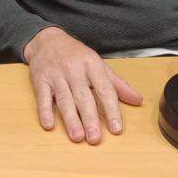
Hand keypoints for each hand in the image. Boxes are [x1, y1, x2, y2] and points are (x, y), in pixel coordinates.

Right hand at [22, 27, 143, 143]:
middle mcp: (74, 69)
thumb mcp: (98, 64)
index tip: (116, 128)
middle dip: (89, 118)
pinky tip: (49, 125)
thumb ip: (117, 84)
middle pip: (83, 96)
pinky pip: (42, 97)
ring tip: (77, 136)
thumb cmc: (75, 55)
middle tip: (95, 138)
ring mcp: (56, 74)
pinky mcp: (40, 80)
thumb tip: (137, 100)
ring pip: (64, 99)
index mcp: (92, 64)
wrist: (47, 39)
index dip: (111, 109)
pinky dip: (45, 111)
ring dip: (70, 119)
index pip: (104, 89)